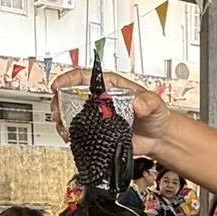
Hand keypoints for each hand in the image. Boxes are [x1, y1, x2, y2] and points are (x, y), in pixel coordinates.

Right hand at [50, 68, 168, 156]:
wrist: (158, 137)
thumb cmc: (155, 115)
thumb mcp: (154, 104)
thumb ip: (148, 102)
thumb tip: (138, 103)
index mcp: (110, 86)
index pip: (84, 77)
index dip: (68, 80)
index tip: (58, 86)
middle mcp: (100, 99)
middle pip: (71, 95)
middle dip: (59, 103)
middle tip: (58, 113)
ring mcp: (96, 116)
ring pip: (71, 114)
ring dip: (62, 121)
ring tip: (64, 129)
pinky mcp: (97, 132)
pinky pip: (79, 131)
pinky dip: (72, 134)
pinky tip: (71, 138)